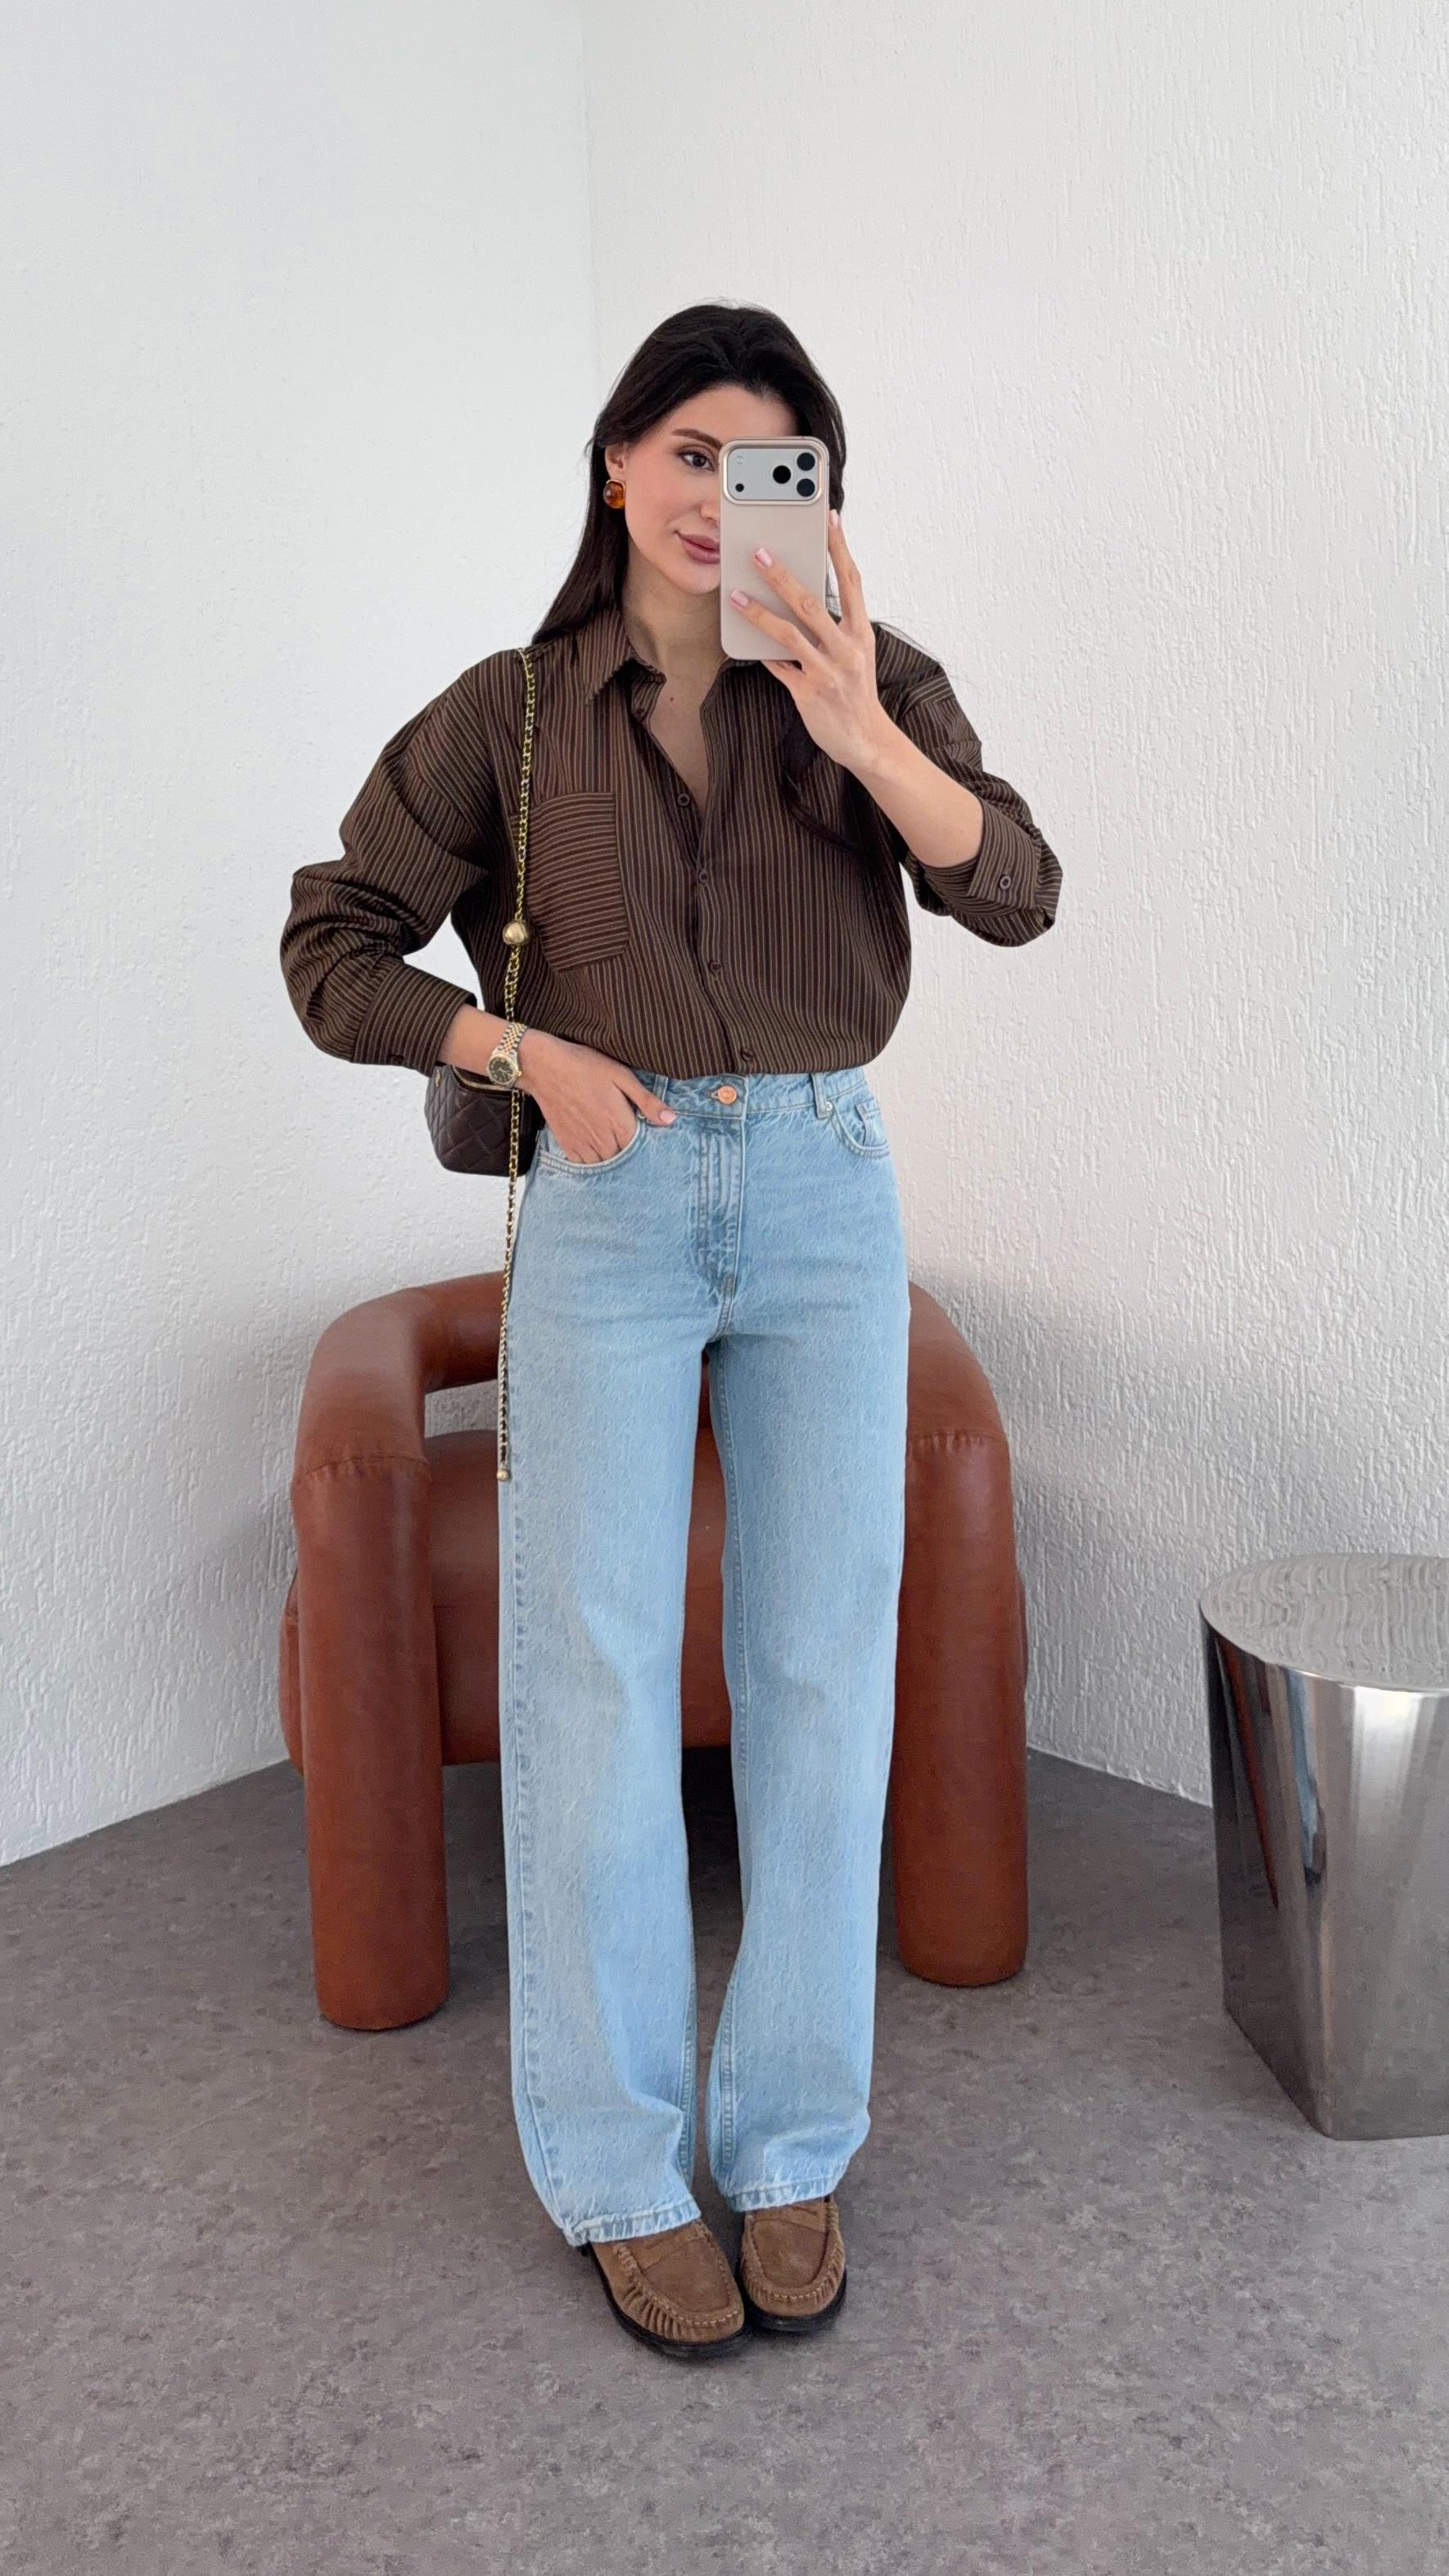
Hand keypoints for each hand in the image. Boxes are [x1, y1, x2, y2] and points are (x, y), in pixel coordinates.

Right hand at [519, 1031, 675, 1162]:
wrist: (544, 1066)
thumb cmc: (585, 1066)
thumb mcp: (621, 1076)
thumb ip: (647, 1101)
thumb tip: (671, 1120)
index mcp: (620, 1123)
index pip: (641, 1148)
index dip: (646, 1144)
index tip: (648, 1138)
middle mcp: (603, 1139)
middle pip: (624, 1159)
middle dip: (630, 1153)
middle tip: (631, 1142)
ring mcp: (583, 1144)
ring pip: (605, 1165)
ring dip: (612, 1159)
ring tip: (615, 1147)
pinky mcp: (567, 1144)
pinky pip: (584, 1165)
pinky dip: (593, 1162)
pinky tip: (597, 1151)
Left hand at [726, 510, 899, 775]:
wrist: (868, 741)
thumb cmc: (857, 692)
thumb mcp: (857, 653)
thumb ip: (836, 625)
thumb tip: (805, 594)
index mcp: (861, 632)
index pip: (852, 581)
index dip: (840, 548)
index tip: (829, 518)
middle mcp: (847, 649)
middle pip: (812, 603)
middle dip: (783, 576)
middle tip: (760, 552)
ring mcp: (828, 672)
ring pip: (789, 634)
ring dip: (759, 612)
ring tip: (736, 595)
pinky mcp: (809, 694)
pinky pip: (779, 667)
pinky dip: (762, 652)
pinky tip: (743, 638)